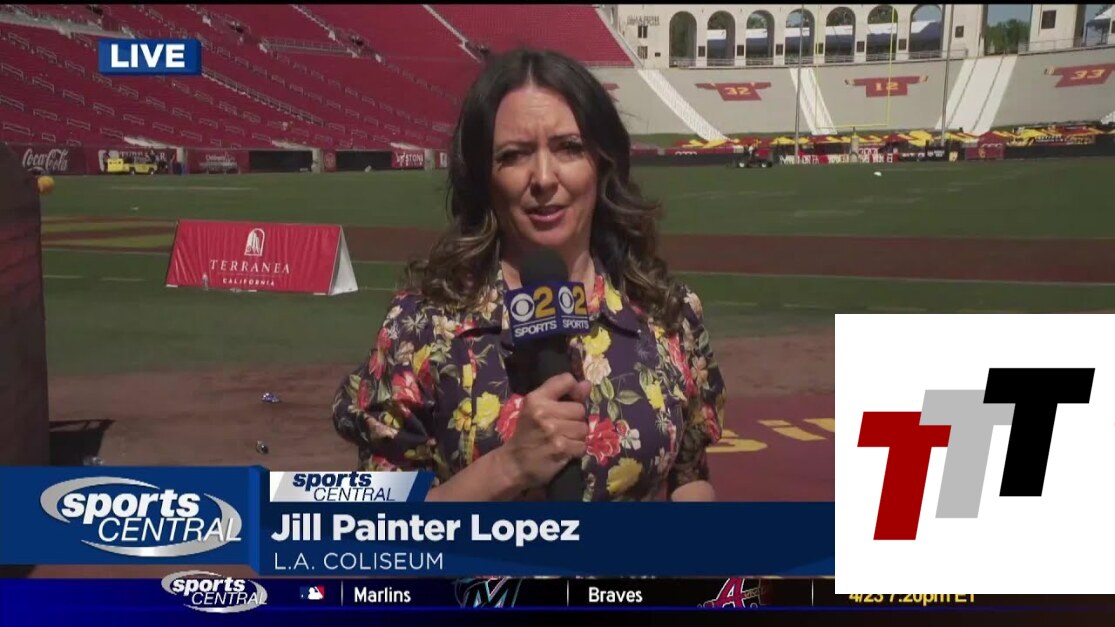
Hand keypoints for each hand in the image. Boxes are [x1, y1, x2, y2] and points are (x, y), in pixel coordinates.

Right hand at [497, 373, 591, 489]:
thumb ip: (562, 395)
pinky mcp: (561, 448)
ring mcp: (552, 430)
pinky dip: (576, 450)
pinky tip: (564, 450)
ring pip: (584, 428)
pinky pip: (582, 445)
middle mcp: (543, 412)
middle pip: (580, 409)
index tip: (573, 399)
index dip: (576, 389)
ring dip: (577, 436)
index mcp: (536, 398)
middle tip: (562, 427)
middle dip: (575, 419)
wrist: (514, 464)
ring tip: (563, 439)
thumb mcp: (536, 409)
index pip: (567, 380)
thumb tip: (587, 384)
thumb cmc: (527, 434)